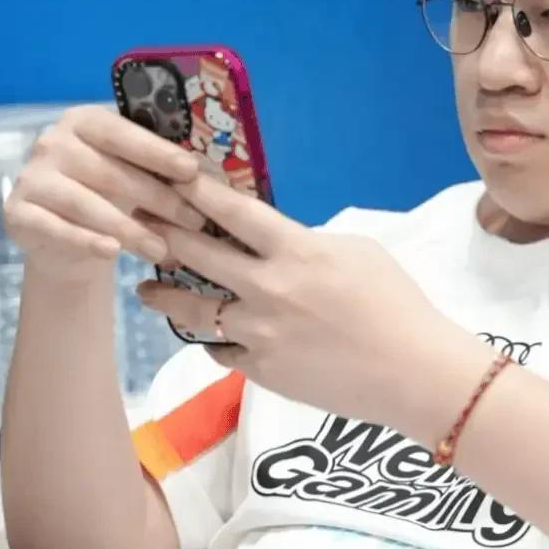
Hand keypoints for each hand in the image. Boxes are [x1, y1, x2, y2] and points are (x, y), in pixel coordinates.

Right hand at [3, 107, 206, 283]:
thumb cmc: (111, 196)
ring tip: (162, 250)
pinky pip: (57, 229)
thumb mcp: (134, 176)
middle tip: (194, 222)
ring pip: (86, 204)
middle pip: (110, 171)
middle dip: (157, 198)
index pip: (122, 132)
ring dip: (129, 229)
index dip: (157, 152)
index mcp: (84, 121)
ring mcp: (32, 177)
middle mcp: (52, 142)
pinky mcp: (18, 213)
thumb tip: (212, 178)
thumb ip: (160, 171)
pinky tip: (113, 253)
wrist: (67, 239)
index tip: (191, 171)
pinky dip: (87, 241)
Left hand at [134, 174, 485, 435]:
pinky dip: (212, 338)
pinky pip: (219, 349)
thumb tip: (278, 242)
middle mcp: (268, 289)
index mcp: (297, 251)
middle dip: (161, 232)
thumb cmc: (397, 304)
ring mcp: (259, 333)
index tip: (168, 175)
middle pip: (197, 255)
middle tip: (136, 221)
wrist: (412, 373)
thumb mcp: (358, 252)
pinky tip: (203, 331)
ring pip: (192, 310)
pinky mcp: (260, 370)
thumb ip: (309, 243)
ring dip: (164, 295)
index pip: (233, 212)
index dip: (195, 191)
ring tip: (146, 288)